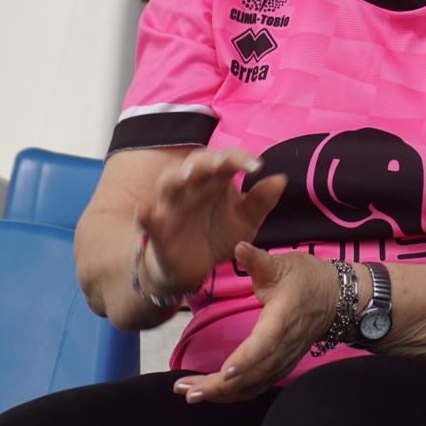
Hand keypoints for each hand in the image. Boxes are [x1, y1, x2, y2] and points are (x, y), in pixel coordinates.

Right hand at [136, 149, 286, 297]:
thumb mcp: (246, 220)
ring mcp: (173, 205)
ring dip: (176, 177)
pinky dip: (144, 214)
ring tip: (188, 176)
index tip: (258, 166)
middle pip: (195, 164)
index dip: (240, 159)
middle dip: (207, 161)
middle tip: (222, 163)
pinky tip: (144, 211)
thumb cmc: (219, 235)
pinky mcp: (158, 228)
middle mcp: (192, 186)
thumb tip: (281, 179)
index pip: (225, 160)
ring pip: (169, 183)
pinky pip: (147, 218)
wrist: (195, 267)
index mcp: (215, 180)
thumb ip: (261, 201)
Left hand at [173, 244, 346, 403]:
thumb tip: (239, 247)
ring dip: (222, 393)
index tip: (225, 372)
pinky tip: (214, 393)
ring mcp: (284, 359)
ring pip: (253, 384)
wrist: (337, 298)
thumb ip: (258, 260)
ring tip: (191, 393)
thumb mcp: (283, 264)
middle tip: (188, 391)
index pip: (265, 343)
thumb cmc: (308, 279)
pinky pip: (257, 386)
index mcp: (283, 318)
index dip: (246, 359)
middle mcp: (284, 345)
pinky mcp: (281, 365)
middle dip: (219, 386)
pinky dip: (235, 394)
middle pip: (253, 373)